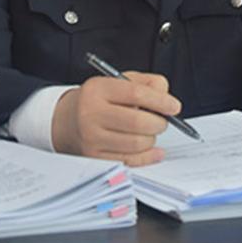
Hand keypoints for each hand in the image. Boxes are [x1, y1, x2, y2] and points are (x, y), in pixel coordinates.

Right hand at [51, 71, 180, 165]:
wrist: (67, 120)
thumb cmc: (99, 100)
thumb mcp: (118, 81)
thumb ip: (146, 83)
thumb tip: (166, 98)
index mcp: (97, 89)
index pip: (136, 94)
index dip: (160, 101)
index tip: (174, 106)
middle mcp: (91, 114)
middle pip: (138, 122)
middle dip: (159, 123)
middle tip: (162, 121)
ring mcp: (91, 138)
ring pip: (137, 143)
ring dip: (152, 139)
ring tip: (148, 131)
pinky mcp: (95, 158)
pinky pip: (130, 161)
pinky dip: (148, 156)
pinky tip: (154, 150)